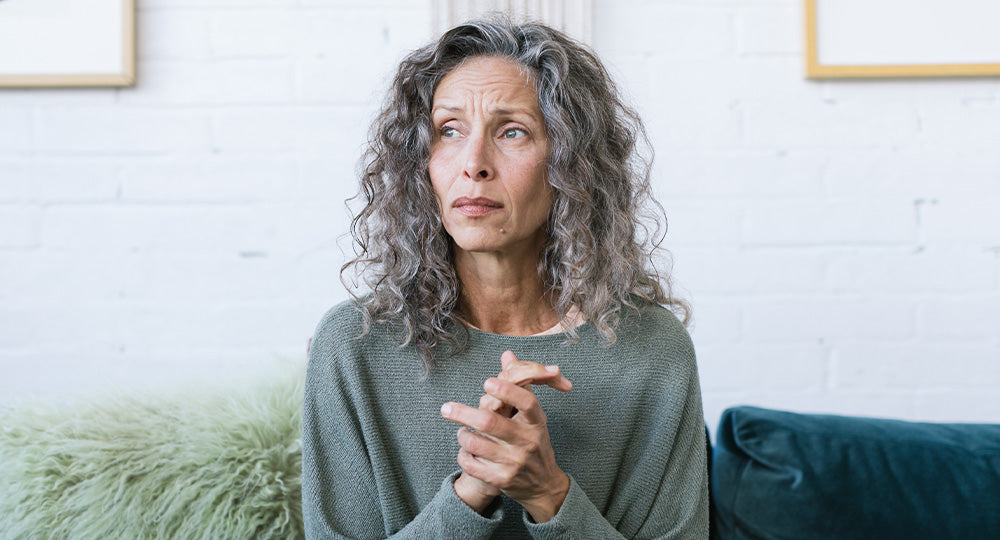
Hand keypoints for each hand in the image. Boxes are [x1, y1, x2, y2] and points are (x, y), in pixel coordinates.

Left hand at [442, 353, 572, 522]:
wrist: (543, 485)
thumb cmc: (534, 442)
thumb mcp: (533, 415)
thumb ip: (519, 384)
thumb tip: (507, 354)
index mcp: (537, 422)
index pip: (526, 402)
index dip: (506, 391)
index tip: (486, 382)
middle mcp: (528, 441)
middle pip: (490, 422)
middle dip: (463, 413)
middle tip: (446, 408)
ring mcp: (515, 462)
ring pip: (475, 443)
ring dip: (462, 435)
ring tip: (462, 432)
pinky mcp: (502, 480)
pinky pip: (471, 463)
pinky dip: (463, 455)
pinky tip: (467, 451)